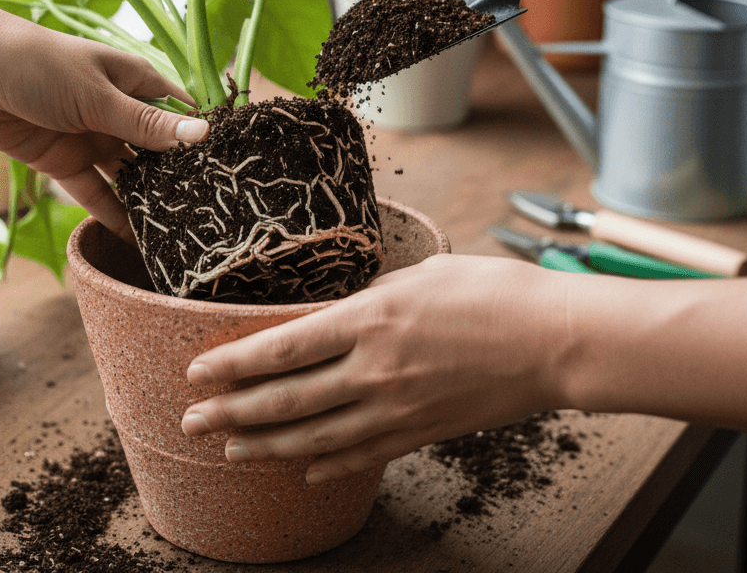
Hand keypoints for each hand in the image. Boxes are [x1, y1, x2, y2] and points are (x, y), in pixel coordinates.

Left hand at [0, 11, 206, 240]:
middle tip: (207, 218)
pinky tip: (133, 238)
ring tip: (176, 235)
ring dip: (146, 200)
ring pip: (128, 176)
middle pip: (157, 152)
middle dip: (177, 179)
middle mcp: (119, 112)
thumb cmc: (39, 64)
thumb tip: (202, 137)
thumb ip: (145, 124)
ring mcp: (92, 138)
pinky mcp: (63, 162)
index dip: (203, 142)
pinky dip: (110, 213)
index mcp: (136, 83)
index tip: (231, 175)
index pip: (181, 116)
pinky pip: (94, 192)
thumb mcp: (97, 96)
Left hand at [180, 254, 569, 483]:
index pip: (282, 348)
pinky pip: (363, 456)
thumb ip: (369, 296)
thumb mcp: (420, 273)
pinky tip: (304, 473)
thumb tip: (334, 308)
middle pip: (286, 399)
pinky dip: (327, 467)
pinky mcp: (422, 432)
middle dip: (233, 413)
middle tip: (193, 422)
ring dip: (267, 447)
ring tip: (232, 452)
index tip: (198, 373)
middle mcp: (373, 370)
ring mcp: (397, 409)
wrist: (553, 341)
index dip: (233, 364)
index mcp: (368, 319)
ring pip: (315, 437)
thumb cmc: (491, 293)